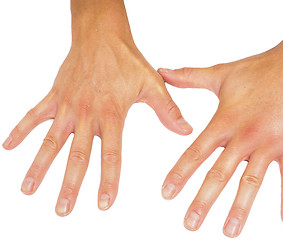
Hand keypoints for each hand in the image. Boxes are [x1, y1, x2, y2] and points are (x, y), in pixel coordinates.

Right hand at [2, 0, 191, 216]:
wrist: (102, 36)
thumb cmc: (127, 61)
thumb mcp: (152, 84)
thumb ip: (168, 110)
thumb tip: (186, 130)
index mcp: (112, 114)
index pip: (111, 155)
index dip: (108, 181)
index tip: (104, 204)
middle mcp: (87, 114)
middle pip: (77, 156)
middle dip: (69, 185)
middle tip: (63, 210)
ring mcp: (68, 105)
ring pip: (51, 140)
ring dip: (39, 166)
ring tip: (28, 190)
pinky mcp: (55, 96)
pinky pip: (33, 115)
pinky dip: (20, 130)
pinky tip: (8, 147)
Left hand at [159, 15, 282, 236]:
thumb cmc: (259, 68)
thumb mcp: (220, 74)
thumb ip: (189, 77)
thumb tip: (162, 71)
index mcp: (225, 120)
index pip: (196, 152)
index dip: (180, 174)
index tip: (166, 194)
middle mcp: (245, 135)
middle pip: (220, 174)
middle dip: (203, 201)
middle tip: (189, 224)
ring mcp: (270, 142)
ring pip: (252, 181)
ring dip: (240, 208)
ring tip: (228, 231)